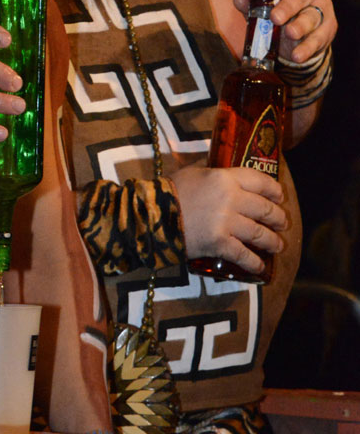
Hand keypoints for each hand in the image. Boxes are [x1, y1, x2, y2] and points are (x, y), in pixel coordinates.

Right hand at [171, 162, 286, 275]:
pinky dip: (254, 262)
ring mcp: (226, 222)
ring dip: (272, 241)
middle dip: (277, 218)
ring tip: (277, 245)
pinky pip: (243, 255)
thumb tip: (223, 167)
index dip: (274, 190)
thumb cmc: (172, 191)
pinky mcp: (219, 243)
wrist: (152, 215)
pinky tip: (260, 266)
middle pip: (264, 209)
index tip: (279, 197)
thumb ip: (212, 170)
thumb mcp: (193, 172)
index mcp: (225, 178)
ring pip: (259, 233)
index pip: (259, 181)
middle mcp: (231, 199)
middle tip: (281, 224)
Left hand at [233, 0, 335, 64]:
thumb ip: (252, 1)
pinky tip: (297, 55)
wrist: (301, 28)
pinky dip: (306, 48)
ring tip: (290, 33)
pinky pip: (318, 39)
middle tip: (275, 18)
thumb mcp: (265, 2)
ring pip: (311, 17)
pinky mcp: (328, 28)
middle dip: (288, 7)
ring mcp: (322, 9)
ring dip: (300, 26)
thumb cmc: (279, 7)